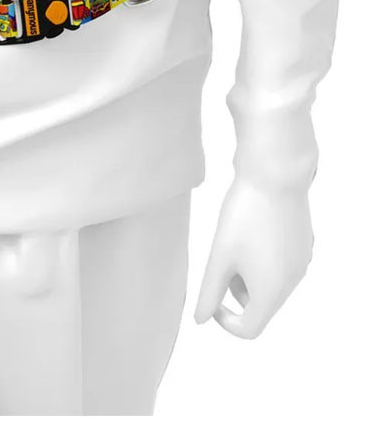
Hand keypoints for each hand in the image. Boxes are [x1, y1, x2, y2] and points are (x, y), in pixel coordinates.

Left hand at [194, 176, 313, 337]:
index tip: (210, 296)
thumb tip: (200, 318)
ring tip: (232, 242)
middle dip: (235, 291)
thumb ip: (209, 291)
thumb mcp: (219, 256)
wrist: (275, 174)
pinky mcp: (303, 242)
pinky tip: (249, 230)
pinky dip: (262, 258)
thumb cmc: (244, 215)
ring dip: (247, 274)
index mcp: (272, 290)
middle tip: (219, 259)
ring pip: (270, 283)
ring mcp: (301, 260)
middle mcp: (293, 281)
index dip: (224, 320)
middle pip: (260, 305)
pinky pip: (280, 263)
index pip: (249, 328)